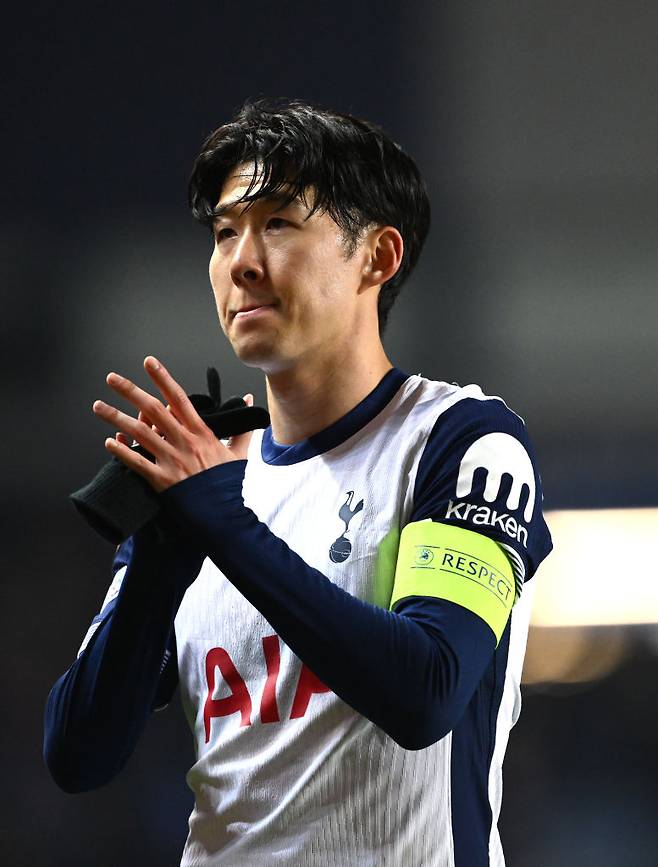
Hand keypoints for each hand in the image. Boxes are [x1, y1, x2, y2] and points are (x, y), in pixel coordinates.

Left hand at [92, 356, 252, 492]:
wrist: (224, 515)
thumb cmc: (229, 485)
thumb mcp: (239, 453)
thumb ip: (242, 427)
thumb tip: (249, 400)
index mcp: (201, 433)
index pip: (179, 399)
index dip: (163, 379)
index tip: (149, 362)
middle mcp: (185, 442)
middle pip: (154, 410)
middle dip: (130, 391)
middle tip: (111, 378)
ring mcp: (172, 460)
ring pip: (140, 433)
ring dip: (116, 418)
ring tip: (98, 407)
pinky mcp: (162, 480)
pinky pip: (138, 463)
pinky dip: (122, 452)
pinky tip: (109, 441)